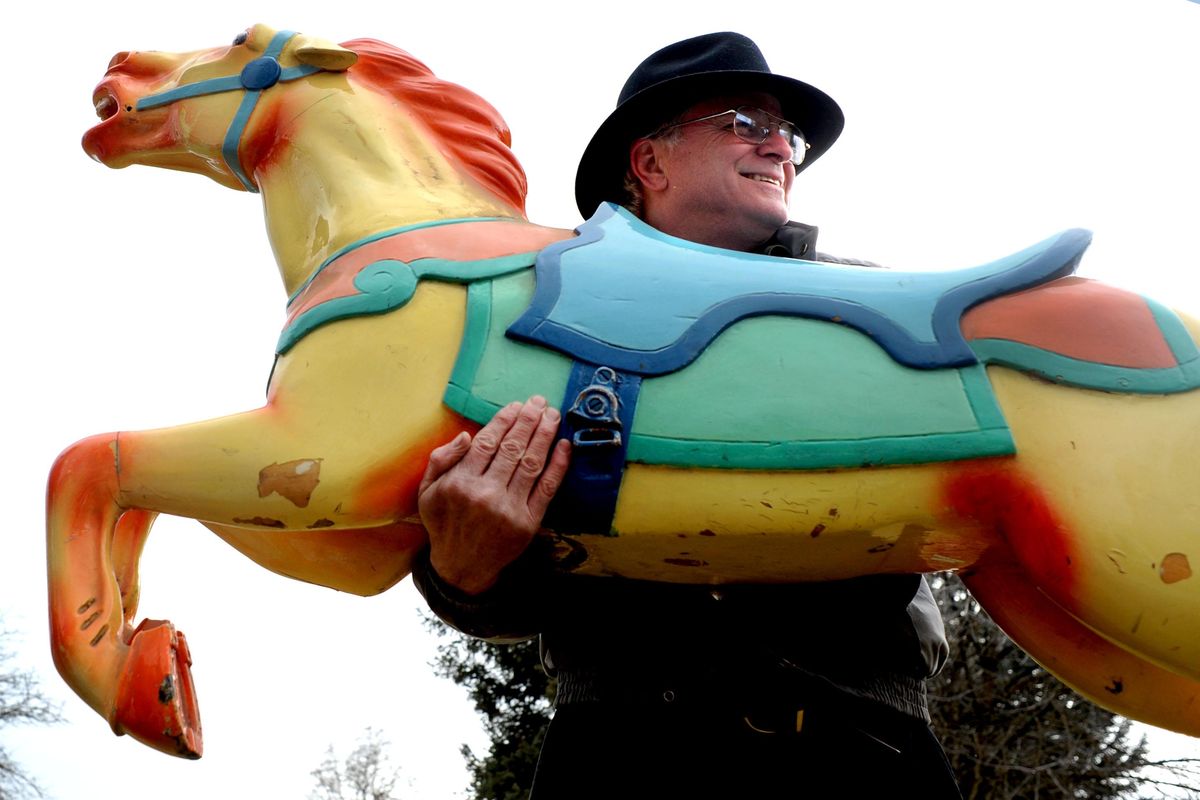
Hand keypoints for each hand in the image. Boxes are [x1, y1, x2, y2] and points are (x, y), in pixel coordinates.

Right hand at [418, 396, 570, 594]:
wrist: (461, 567)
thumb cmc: (444, 524)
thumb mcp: (427, 492)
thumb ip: (441, 460)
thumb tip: (466, 435)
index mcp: (460, 483)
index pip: (487, 443)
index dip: (504, 420)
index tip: (516, 405)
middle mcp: (486, 494)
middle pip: (512, 448)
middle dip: (529, 421)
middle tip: (539, 402)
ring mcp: (510, 508)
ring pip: (532, 464)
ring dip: (545, 435)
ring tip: (552, 415)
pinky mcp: (529, 522)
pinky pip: (547, 488)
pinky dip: (558, 466)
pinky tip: (564, 446)